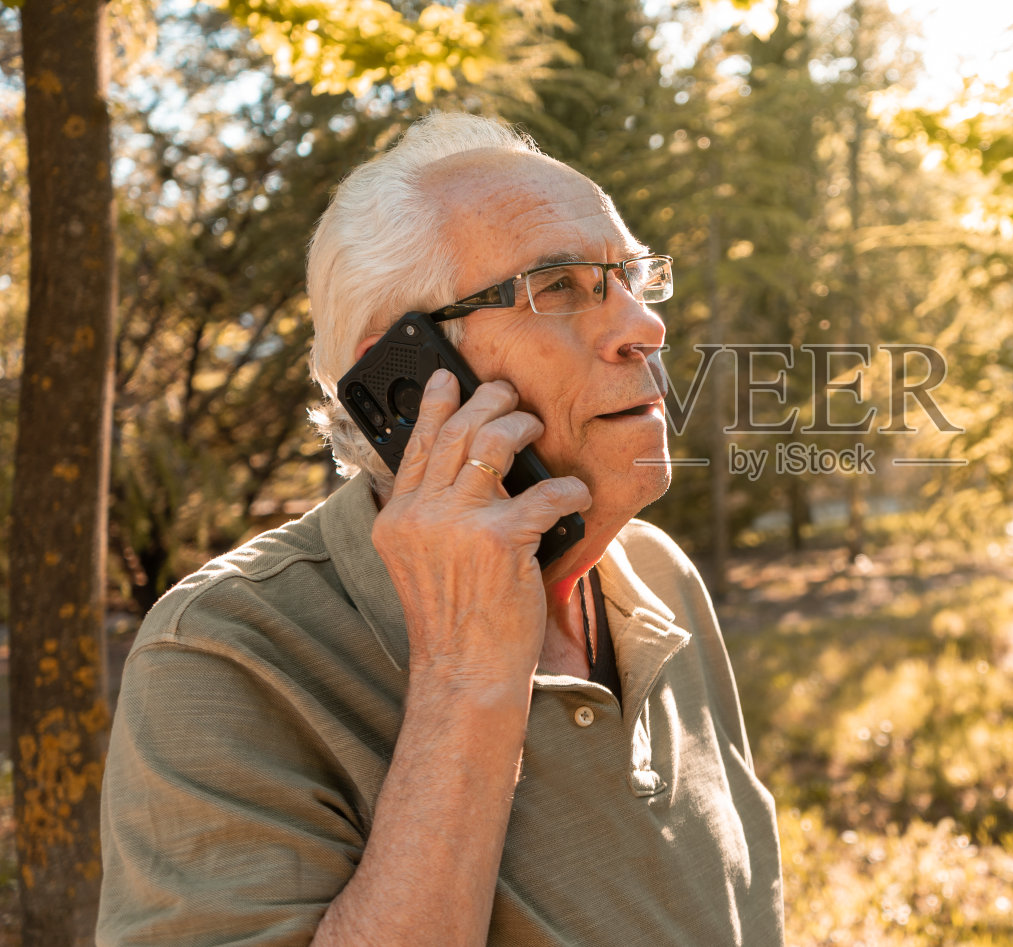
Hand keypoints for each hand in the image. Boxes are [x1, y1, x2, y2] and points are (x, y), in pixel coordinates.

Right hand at [371, 369, 590, 692]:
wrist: (465, 673)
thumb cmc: (456, 622)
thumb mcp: (423, 563)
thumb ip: (433, 516)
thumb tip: (470, 468)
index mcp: (396, 519)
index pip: (415, 445)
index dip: (435, 405)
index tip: (448, 377)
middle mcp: (419, 515)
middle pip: (454, 432)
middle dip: (486, 401)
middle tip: (507, 393)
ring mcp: (457, 524)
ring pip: (491, 444)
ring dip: (520, 427)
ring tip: (535, 428)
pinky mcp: (499, 540)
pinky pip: (543, 493)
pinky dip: (567, 491)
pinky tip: (577, 495)